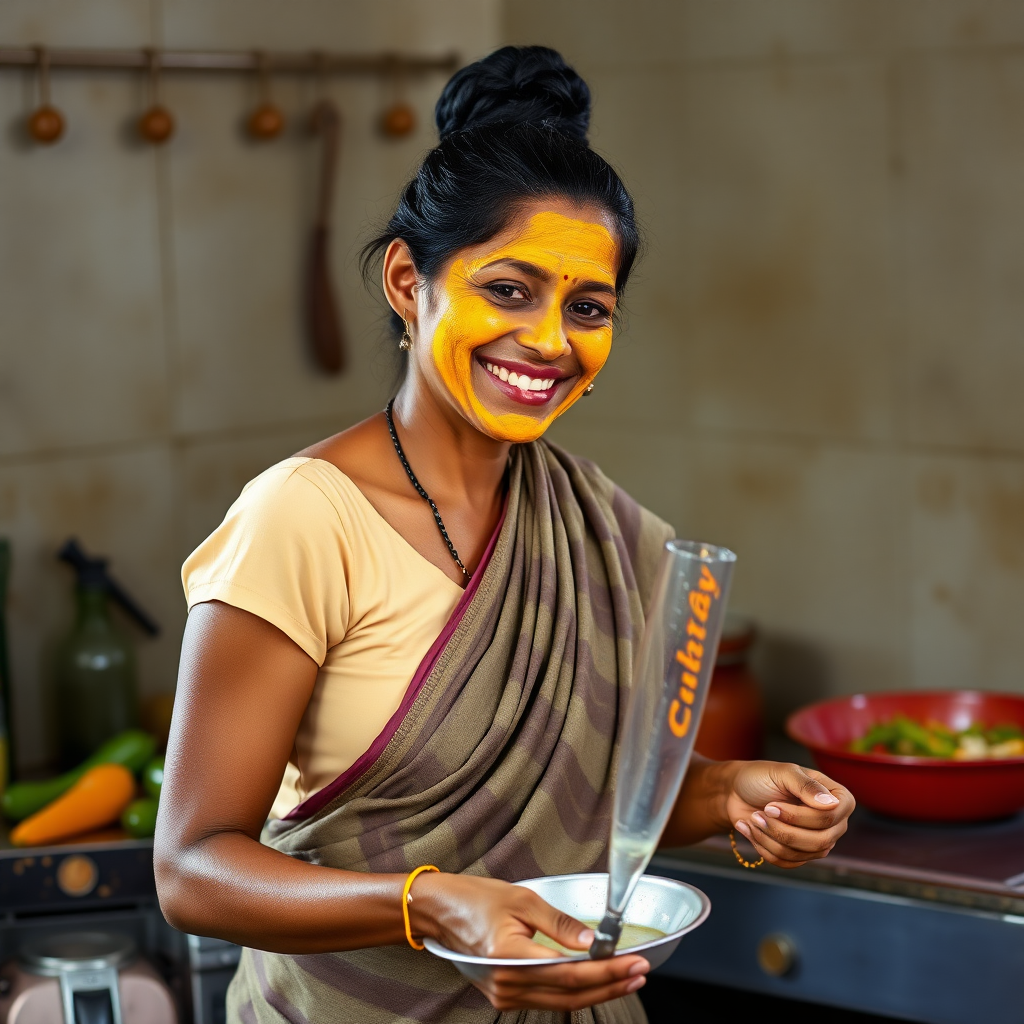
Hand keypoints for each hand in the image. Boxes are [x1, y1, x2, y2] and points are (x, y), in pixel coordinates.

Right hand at [409, 873, 648, 1010]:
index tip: (635, 963)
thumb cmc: (477, 899)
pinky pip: (547, 999)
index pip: (570, 973)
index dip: (607, 972)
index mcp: (510, 957)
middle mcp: (507, 984)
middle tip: (640, 973)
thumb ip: (561, 924)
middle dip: (610, 985)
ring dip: (597, 992)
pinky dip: (574, 992)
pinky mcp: (505, 995)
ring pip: (562, 1002)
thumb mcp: (523, 900)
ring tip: (626, 978)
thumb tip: (595, 942)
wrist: (440, 911)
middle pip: (571, 994)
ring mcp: (504, 994)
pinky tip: (594, 982)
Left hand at [726, 761, 854, 868]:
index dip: (797, 817)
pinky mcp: (800, 853)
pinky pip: (787, 863)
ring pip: (800, 854)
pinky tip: (751, 829)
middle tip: (759, 814)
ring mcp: (818, 840)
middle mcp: (834, 822)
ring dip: (769, 837)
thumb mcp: (782, 772)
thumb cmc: (761, 777)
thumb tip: (832, 803)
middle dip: (782, 830)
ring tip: (753, 819)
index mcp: (838, 797)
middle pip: (819, 842)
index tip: (770, 806)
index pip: (828, 818)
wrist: (737, 792)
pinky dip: (763, 847)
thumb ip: (806, 786)